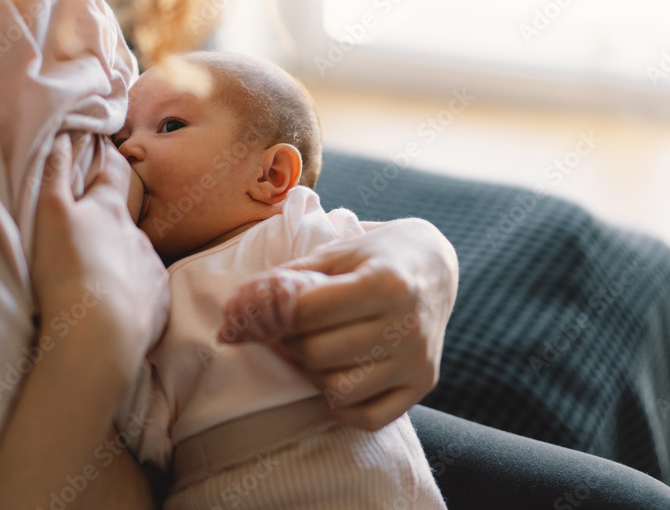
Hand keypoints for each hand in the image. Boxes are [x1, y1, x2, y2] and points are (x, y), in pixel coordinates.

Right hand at [31, 134, 168, 369]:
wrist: (100, 335)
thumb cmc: (67, 271)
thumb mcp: (49, 215)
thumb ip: (54, 174)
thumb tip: (62, 135)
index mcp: (111, 210)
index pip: (113, 172)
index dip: (108, 158)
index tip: (104, 150)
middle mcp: (138, 235)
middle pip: (123, 220)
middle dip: (108, 223)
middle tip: (86, 237)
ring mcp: (152, 269)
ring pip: (134, 256)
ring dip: (118, 262)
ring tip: (93, 282)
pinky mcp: (158, 302)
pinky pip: (146, 291)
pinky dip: (132, 294)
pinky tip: (114, 307)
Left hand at [225, 218, 457, 430]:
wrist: (433, 265)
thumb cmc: (376, 254)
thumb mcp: (335, 252)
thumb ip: (289, 279)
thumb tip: (236, 313)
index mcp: (386, 282)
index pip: (307, 313)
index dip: (270, 316)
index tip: (256, 314)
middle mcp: (407, 325)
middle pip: (318, 354)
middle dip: (288, 343)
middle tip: (285, 329)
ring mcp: (417, 360)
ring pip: (338, 390)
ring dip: (311, 373)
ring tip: (311, 348)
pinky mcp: (423, 384)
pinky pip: (366, 417)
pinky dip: (339, 404)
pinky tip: (334, 374)